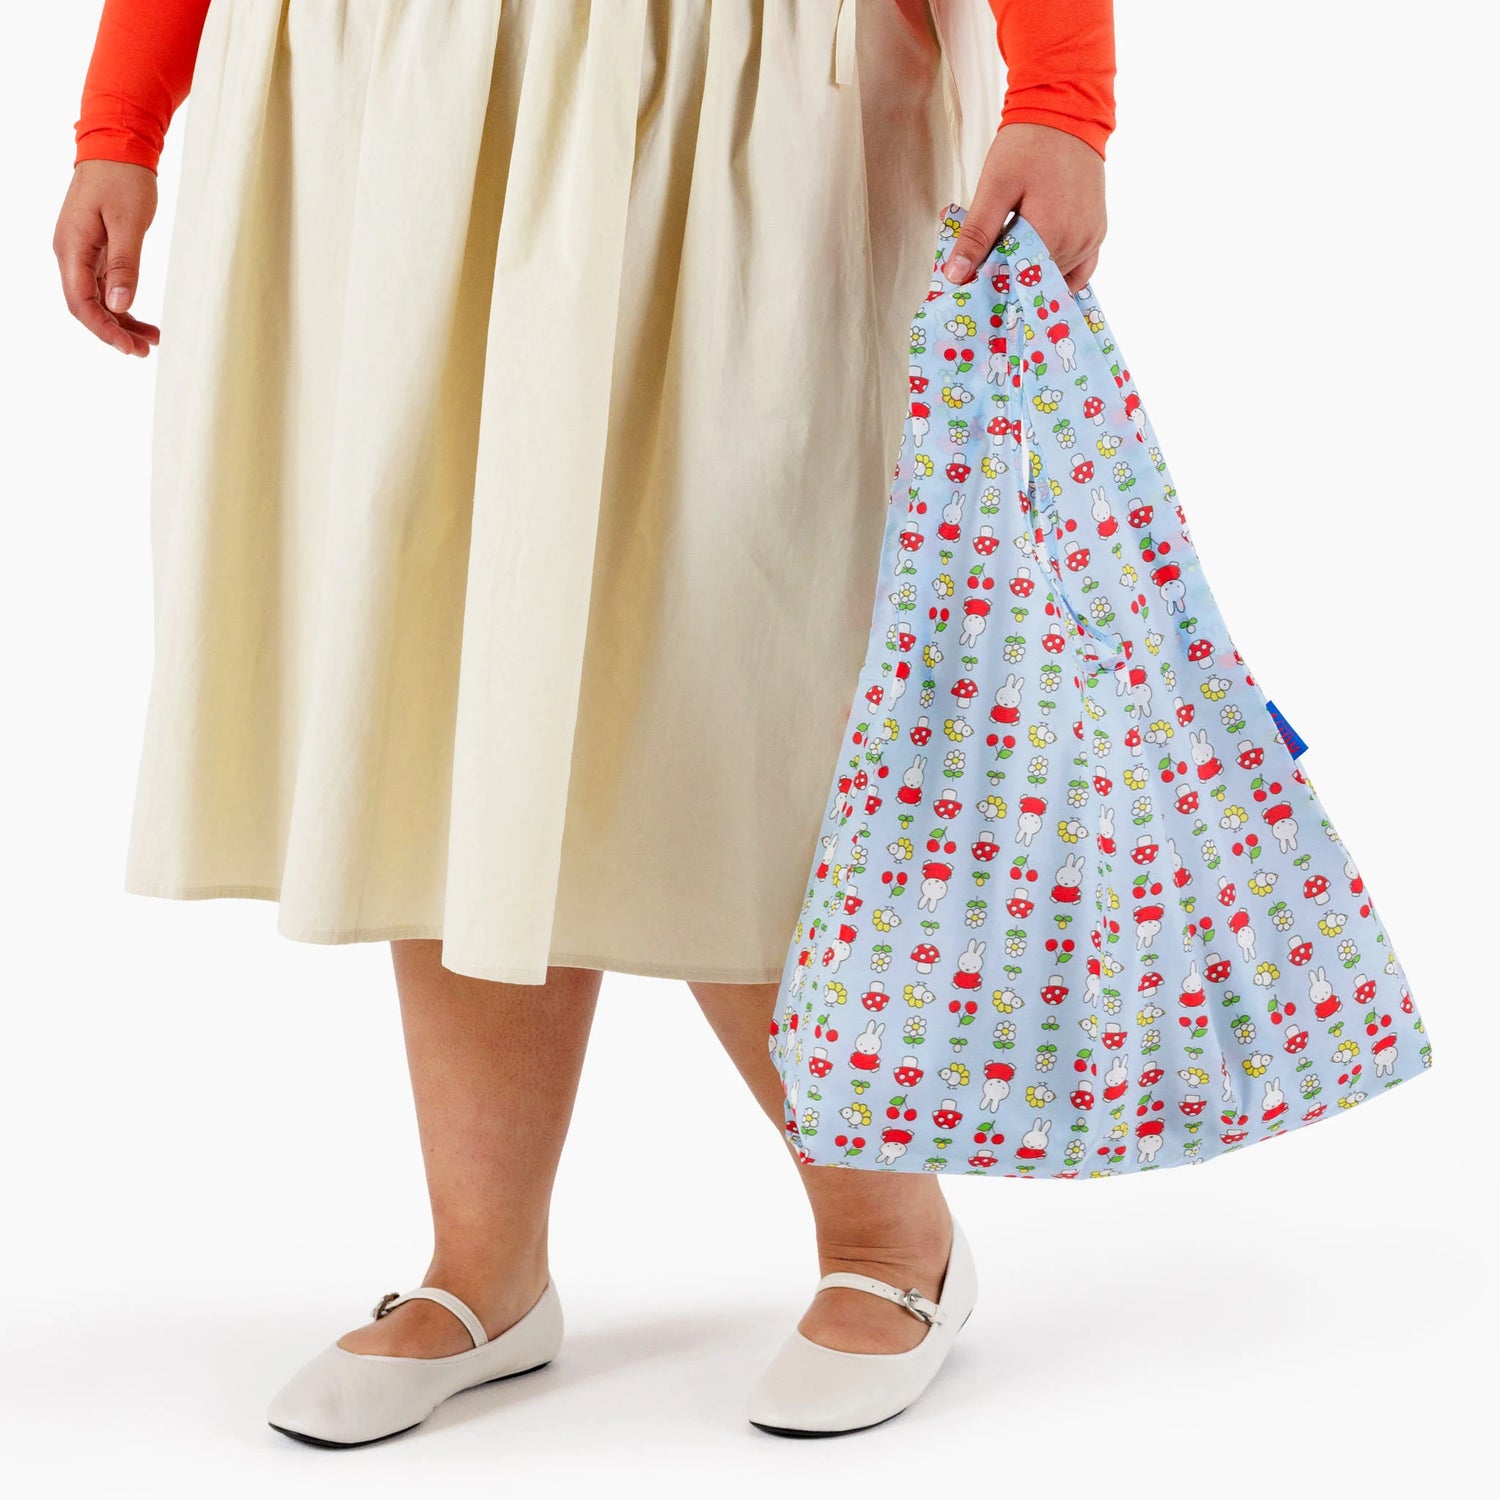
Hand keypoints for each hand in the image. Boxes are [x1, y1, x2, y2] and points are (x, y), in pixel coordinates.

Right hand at [53, 161, 160, 356]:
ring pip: (98, 299)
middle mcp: (71, 253)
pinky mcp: (95, 250)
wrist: (117, 146)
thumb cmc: (122, 179)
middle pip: (87, 306)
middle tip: (145, 350)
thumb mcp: (128, 223)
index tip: (129, 347)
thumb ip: (124, 266)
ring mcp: (82, 252)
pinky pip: (105, 286)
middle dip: (113, 332)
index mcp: (72, 248)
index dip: (103, 329)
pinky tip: (143, 320)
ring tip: (151, 341)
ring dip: (121, 322)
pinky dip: (123, 305)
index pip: (81, 303)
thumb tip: (120, 306)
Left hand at [942, 123, 1105, 292]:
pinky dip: (1057, 273)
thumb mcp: (994, 188)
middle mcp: (1077, 243)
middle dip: (1010, 276)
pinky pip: (1080, 270)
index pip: (1016, 282)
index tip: (974, 278)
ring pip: (1054, 277)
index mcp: (1051, 235)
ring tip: (1010, 250)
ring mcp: (1091, 239)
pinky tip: (1038, 267)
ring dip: (1032, 271)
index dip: (992, 283)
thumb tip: (956, 276)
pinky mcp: (1097, 232)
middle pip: (1036, 281)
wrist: (1066, 110)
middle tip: (988, 259)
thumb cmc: (1027, 145)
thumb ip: (977, 235)